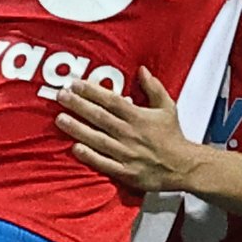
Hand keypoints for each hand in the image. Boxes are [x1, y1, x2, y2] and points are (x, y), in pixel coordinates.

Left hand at [57, 67, 199, 195]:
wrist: (182, 166)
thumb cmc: (172, 136)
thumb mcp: (168, 107)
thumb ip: (153, 88)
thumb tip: (141, 70)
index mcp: (138, 117)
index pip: (111, 101)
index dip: (92, 91)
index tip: (75, 84)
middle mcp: (130, 134)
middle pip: (100, 117)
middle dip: (78, 106)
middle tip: (61, 96)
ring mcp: (126, 153)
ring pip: (97, 139)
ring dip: (77, 129)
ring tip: (60, 119)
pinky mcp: (125, 172)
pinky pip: (104, 163)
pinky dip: (89, 156)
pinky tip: (75, 148)